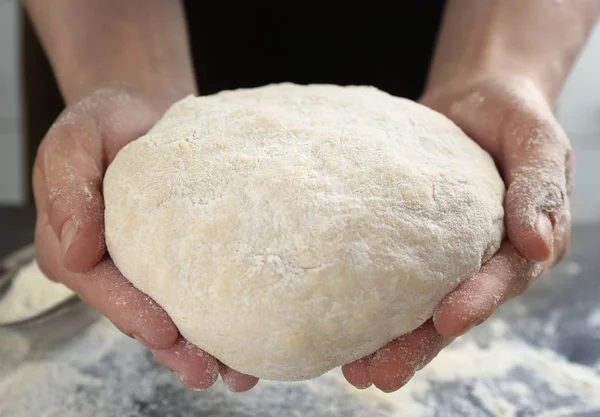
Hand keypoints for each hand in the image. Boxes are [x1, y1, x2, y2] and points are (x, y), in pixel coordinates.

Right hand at [33, 86, 258, 391]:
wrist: (144, 112)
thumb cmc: (105, 124)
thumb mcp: (75, 141)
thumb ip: (68, 189)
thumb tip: (75, 250)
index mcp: (76, 246)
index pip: (101, 287)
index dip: (131, 312)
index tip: (163, 332)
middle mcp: (112, 265)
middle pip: (140, 314)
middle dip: (173, 347)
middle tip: (206, 370)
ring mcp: (147, 265)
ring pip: (172, 313)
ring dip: (202, 345)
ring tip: (237, 371)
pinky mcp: (181, 256)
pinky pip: (198, 288)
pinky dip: (221, 314)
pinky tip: (249, 335)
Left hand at [342, 75, 571, 391]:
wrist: (473, 100)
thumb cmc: (509, 117)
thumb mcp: (536, 140)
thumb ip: (539, 184)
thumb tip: (537, 242)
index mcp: (518, 244)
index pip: (499, 280)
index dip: (476, 302)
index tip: (446, 321)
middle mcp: (479, 258)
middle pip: (451, 311)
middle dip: (418, 345)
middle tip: (382, 374)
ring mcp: (442, 253)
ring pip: (416, 304)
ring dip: (388, 339)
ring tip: (354, 369)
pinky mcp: (408, 239)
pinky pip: (389, 272)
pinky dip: (367, 298)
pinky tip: (338, 320)